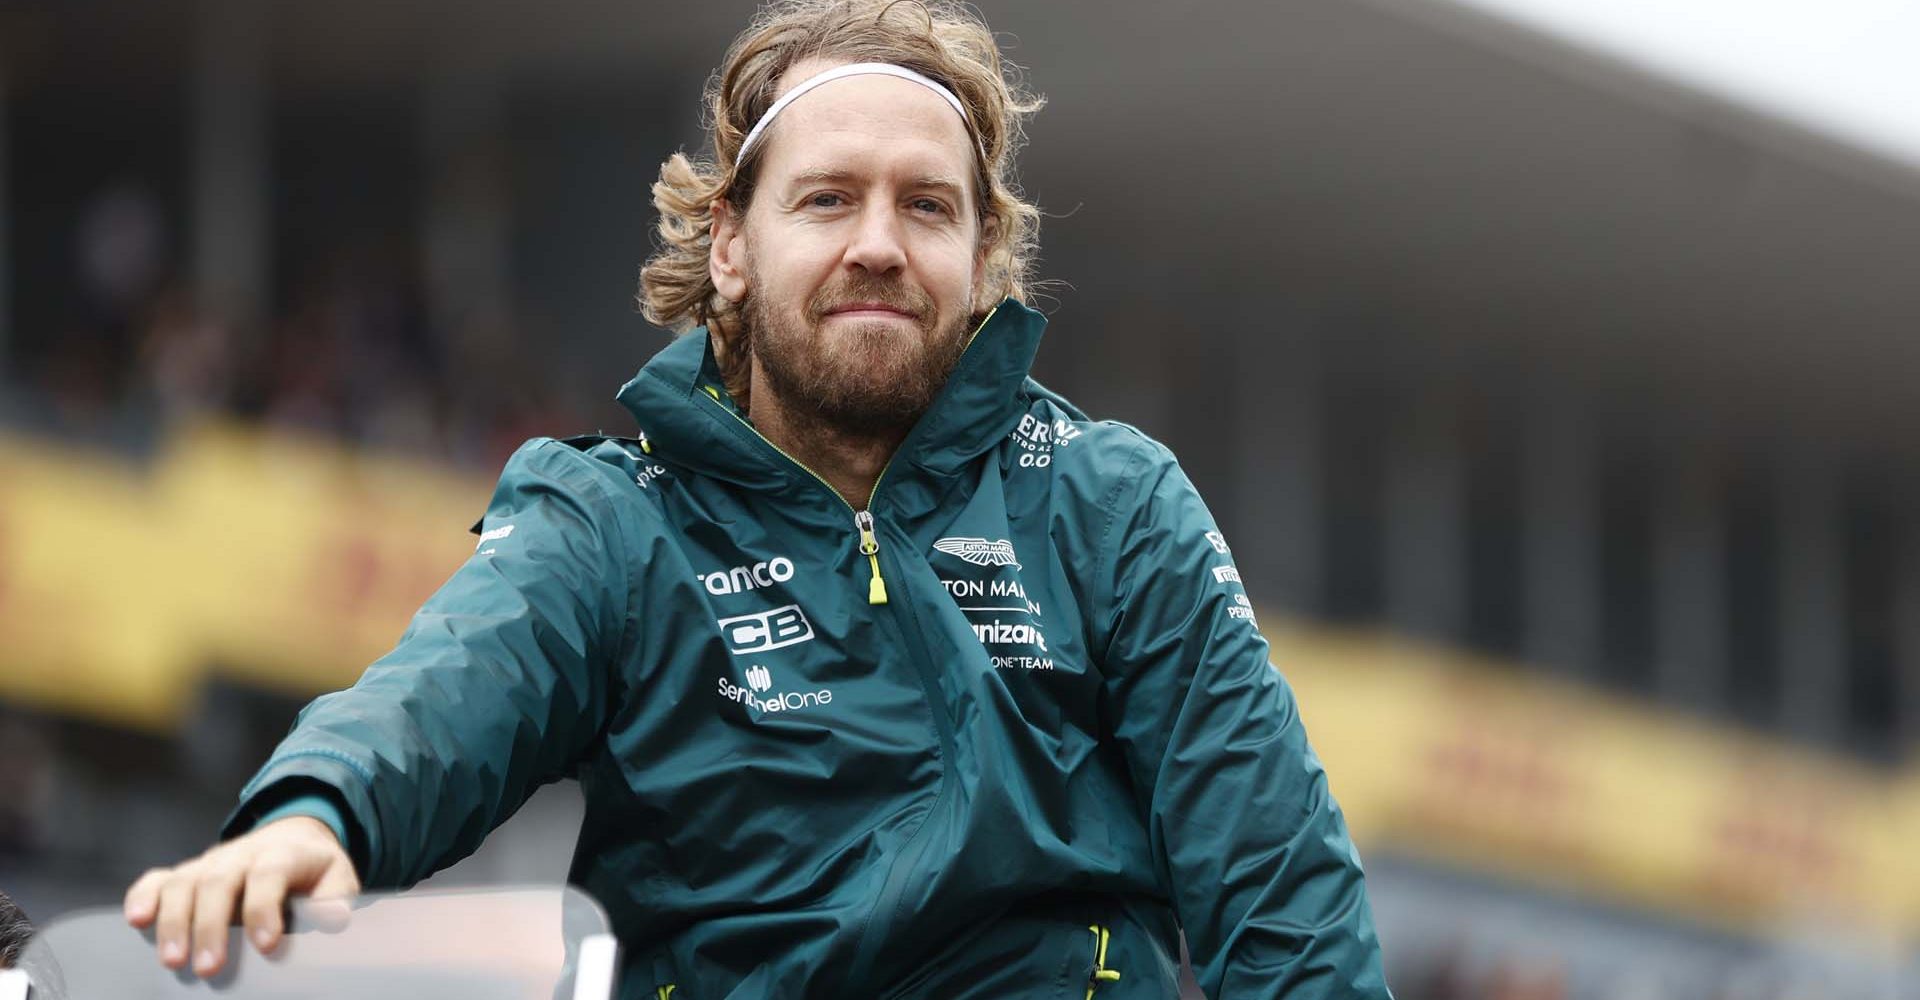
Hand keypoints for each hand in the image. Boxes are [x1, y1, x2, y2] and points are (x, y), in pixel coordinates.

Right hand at [122, 815, 358, 977]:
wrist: (293, 840)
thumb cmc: (316, 873)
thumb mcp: (338, 879)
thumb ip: (336, 898)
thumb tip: (333, 918)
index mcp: (284, 853)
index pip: (271, 873)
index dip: (265, 908)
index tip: (265, 946)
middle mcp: (241, 854)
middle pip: (219, 881)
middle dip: (211, 926)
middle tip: (208, 968)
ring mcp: (210, 862)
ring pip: (184, 882)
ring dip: (174, 921)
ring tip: (172, 961)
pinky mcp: (187, 873)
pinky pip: (158, 879)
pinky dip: (143, 896)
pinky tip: (135, 922)